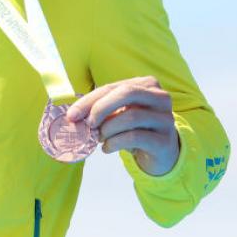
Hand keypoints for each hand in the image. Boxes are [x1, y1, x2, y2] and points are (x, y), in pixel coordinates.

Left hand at [66, 76, 180, 175]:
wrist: (161, 153)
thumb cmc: (135, 128)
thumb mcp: (118, 113)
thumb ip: (99, 109)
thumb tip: (74, 116)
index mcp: (147, 84)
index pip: (112, 87)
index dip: (89, 101)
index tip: (71, 115)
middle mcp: (160, 97)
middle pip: (127, 93)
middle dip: (100, 108)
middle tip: (88, 124)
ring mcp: (165, 119)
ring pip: (131, 117)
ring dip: (108, 129)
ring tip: (99, 138)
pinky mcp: (165, 140)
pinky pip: (135, 137)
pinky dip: (115, 143)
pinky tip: (107, 148)